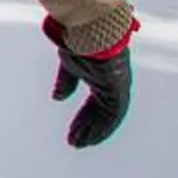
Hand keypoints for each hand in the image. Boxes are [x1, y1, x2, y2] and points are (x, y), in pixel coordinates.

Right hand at [47, 17, 135, 148]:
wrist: (88, 33)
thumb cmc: (79, 43)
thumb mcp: (69, 67)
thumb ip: (66, 83)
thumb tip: (58, 98)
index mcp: (101, 79)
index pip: (94, 104)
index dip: (83, 118)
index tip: (72, 132)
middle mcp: (112, 86)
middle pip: (100, 113)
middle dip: (86, 128)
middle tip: (75, 142)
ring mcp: (117, 88)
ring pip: (107, 117)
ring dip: (94, 131)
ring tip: (80, 144)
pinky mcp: (119, 90)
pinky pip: (114, 115)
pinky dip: (103, 127)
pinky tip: (92, 137)